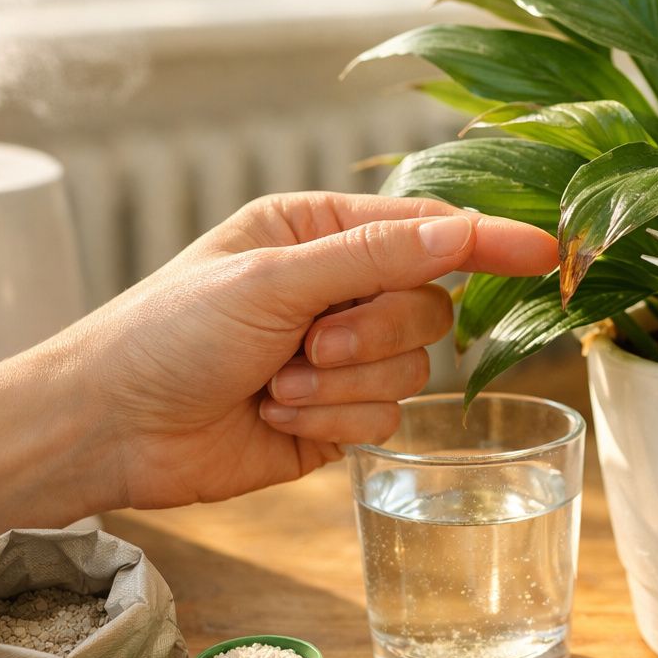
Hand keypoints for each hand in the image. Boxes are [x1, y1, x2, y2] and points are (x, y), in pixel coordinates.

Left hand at [54, 192, 556, 509]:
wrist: (111, 428)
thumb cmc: (168, 332)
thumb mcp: (272, 279)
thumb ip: (375, 257)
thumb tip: (461, 232)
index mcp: (319, 231)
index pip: (426, 229)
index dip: (486, 241)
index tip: (546, 250)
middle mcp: (337, 289)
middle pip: (428, 307)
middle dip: (372, 333)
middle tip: (308, 343)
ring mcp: (338, 358)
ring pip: (411, 371)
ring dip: (343, 384)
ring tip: (276, 382)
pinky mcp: (334, 418)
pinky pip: (384, 422)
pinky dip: (332, 422)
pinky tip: (273, 415)